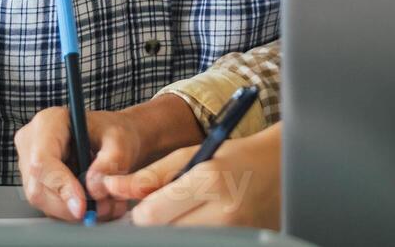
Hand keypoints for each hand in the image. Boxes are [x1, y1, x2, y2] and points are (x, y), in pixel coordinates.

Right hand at [14, 96, 203, 222]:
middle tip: (101, 213)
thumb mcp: (124, 142)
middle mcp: (34, 139)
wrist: (126, 137)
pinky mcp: (41, 179)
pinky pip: (50, 204)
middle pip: (37, 184)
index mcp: (50, 121)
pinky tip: (100, 205)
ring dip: (75, 209)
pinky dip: (76, 210)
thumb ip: (111, 162)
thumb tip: (94, 186)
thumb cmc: (124, 132)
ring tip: (108, 205)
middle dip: (70, 203)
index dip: (60, 186)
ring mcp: (33, 160)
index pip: (42, 160)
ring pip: (42, 199)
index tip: (82, 206)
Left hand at [102, 123, 280, 228]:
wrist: (277, 169)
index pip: (152, 213)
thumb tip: (116, 187)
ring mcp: (235, 232)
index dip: (139, 212)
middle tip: (162, 210)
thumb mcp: (191, 155)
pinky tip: (197, 222)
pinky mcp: (240, 241)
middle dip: (156, 223)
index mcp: (209, 180)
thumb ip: (152, 175)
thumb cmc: (233, 158)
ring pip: (180, 241)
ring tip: (185, 212)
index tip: (142, 205)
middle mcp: (223, 211)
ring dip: (174, 230)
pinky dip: (191, 235)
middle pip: (164, 233)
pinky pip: (201, 243)